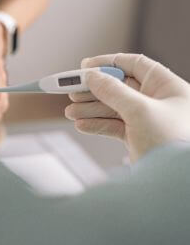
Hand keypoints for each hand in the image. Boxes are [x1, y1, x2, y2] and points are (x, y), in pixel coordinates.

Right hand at [65, 53, 189, 160]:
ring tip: (70, 112)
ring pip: (113, 108)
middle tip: (72, 92)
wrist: (174, 183)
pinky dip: (96, 125)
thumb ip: (112, 91)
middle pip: (119, 87)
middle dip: (93, 90)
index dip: (108, 63)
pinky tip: (81, 125)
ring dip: (90, 109)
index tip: (85, 67)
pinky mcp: (139, 138)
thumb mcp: (140, 111)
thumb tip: (91, 76)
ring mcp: (148, 120)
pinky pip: (113, 126)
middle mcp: (159, 101)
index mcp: (167, 87)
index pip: (134, 64)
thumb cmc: (173, 144)